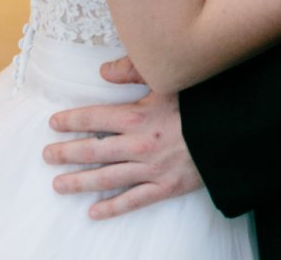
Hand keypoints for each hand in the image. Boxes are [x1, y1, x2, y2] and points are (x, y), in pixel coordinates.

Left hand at [43, 85, 201, 219]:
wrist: (233, 131)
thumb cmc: (202, 100)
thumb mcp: (170, 78)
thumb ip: (135, 70)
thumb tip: (103, 71)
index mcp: (139, 116)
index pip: (94, 118)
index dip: (72, 120)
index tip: (54, 123)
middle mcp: (139, 145)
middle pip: (94, 151)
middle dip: (67, 153)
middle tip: (47, 155)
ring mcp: (151, 169)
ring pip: (107, 179)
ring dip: (80, 182)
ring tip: (58, 184)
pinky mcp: (165, 187)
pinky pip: (133, 201)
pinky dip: (112, 208)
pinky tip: (93, 212)